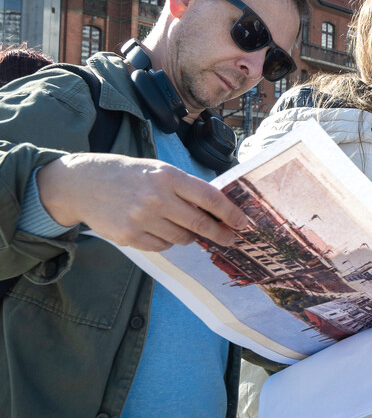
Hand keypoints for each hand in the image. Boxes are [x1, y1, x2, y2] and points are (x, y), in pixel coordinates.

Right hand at [36, 153, 248, 251]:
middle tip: (231, 239)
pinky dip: (167, 242)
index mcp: (168, 177)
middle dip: (220, 234)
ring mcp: (142, 219)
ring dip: (190, 236)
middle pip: (201, 223)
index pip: (210, 198)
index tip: (243, 223)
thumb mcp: (159, 171)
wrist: (83, 184)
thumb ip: (186, 188)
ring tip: (184, 227)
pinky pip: (162, 247)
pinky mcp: (130, 237)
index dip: (231, 213)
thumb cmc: (129, 175)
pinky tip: (159, 230)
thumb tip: (217, 209)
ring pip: (182, 238)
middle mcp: (157, 198)